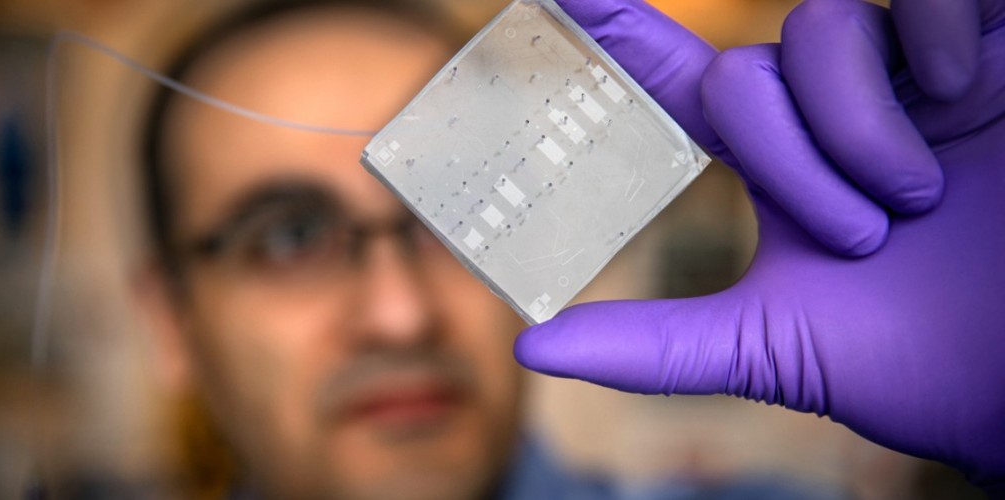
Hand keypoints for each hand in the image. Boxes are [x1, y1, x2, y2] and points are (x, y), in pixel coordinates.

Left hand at [517, 0, 1004, 488]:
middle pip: (749, 73)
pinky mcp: (990, 54)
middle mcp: (841, 112)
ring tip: (914, 202)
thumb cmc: (919, 364)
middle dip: (787, 159)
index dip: (621, 29)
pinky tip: (957, 92)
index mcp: (784, 168)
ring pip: (824, 30)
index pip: (682, 82)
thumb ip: (654, 346)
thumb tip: (533, 350)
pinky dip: (928, 32)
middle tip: (857, 235)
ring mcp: (915, 77)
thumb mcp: (769, 347)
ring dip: (853, 125)